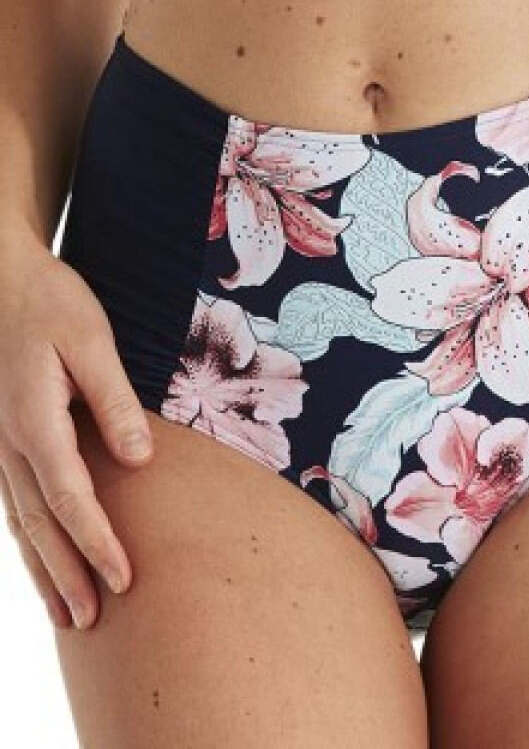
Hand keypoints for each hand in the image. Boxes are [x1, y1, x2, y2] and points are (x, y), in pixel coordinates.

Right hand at [0, 234, 153, 629]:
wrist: (3, 281)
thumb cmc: (51, 305)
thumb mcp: (92, 344)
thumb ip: (116, 402)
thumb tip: (140, 460)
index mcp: (35, 422)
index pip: (70, 498)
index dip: (98, 543)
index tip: (125, 580)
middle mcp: (9, 444)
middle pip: (39, 524)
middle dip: (67, 574)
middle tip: (91, 622)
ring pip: (19, 521)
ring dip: (43, 568)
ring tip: (64, 613)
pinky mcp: (3, 439)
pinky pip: (13, 501)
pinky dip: (29, 538)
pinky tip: (40, 557)